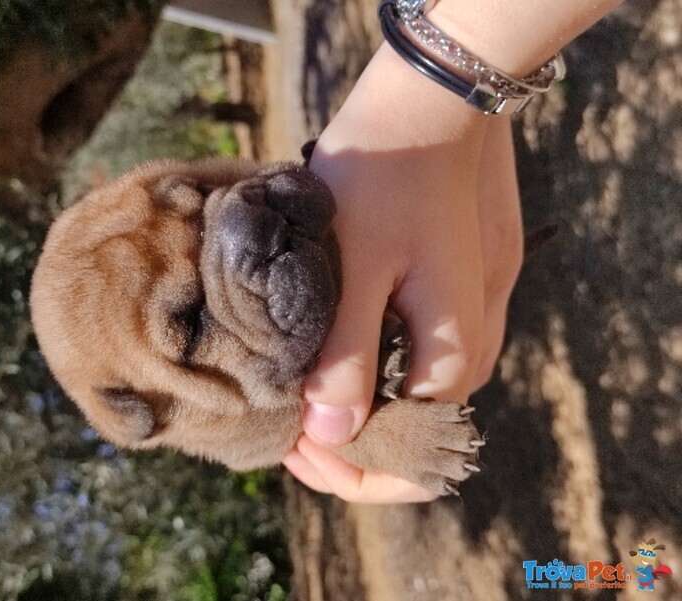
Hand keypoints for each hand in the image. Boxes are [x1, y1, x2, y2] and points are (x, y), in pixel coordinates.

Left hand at [282, 43, 523, 502]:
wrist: (430, 105)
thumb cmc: (388, 179)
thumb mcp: (355, 270)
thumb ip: (345, 358)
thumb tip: (326, 438)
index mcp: (453, 358)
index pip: (405, 462)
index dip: (344, 472)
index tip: (288, 448)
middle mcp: (472, 351)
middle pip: (411, 437)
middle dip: (349, 446)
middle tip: (285, 428)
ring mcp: (471, 323)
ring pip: (412, 401)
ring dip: (359, 411)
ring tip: (300, 398)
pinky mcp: (458, 297)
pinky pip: (417, 360)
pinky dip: (373, 374)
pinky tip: (334, 356)